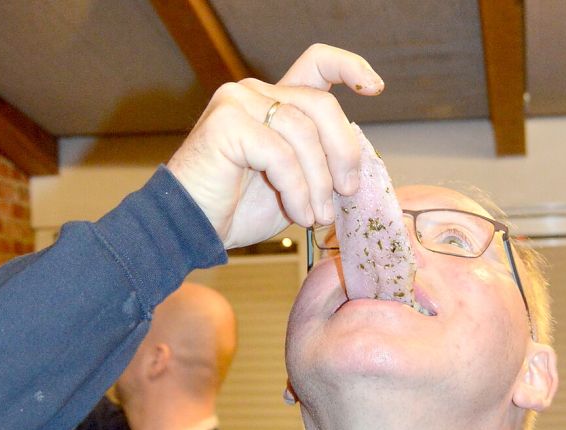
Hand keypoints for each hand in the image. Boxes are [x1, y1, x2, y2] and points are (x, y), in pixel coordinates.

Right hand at [167, 44, 383, 248]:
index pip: (317, 63)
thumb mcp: (295, 183)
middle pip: (321, 104)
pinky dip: (297, 189)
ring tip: (316, 216)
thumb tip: (357, 162)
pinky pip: (281, 154)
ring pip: (304, 133)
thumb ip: (320, 161)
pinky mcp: (226, 123)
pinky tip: (298, 214)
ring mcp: (238, 102)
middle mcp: (254, 92)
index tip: (375, 89)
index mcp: (274, 100)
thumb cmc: (238, 209)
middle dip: (343, 151)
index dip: (350, 68)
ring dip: (319, 182)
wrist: (191, 230)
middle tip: (347, 192)